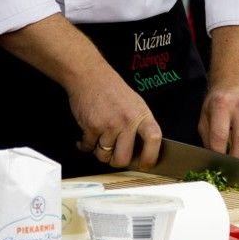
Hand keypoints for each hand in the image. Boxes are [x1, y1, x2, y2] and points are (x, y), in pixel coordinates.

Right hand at [0, 14, 162, 170]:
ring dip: (99, 151)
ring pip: (103, 155)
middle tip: (113, 157)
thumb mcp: (134, 102)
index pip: (154, 138)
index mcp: (141, 114)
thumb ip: (138, 124)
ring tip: (98, 140)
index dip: (151, 156)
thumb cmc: (111, 88)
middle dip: (116, 162)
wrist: (89, 75)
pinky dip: (84, 146)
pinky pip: (88, 148)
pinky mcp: (91, 127)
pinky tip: (85, 139)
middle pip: (123, 158)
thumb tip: (141, 150)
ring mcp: (109, 125)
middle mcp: (127, 120)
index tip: (145, 164)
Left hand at [198, 83, 238, 160]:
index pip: (220, 136)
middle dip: (236, 160)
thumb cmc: (218, 102)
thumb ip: (208, 136)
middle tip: (230, 169)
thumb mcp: (205, 115)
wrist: (236, 84)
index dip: (218, 153)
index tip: (216, 162)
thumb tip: (213, 157)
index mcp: (222, 105)